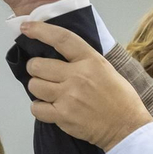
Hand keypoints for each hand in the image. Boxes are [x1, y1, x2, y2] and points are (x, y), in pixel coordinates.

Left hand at [22, 20, 152, 149]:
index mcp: (90, 60)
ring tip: (48, 92)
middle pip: (37, 65)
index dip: (40, 30)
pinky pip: (36, 108)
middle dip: (35, 68)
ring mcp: (68, 96)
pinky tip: (49, 108)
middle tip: (42, 73)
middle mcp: (77, 76)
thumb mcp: (106, 68)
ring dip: (37, 88)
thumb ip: (84, 59)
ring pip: (34, 86)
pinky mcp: (63, 116)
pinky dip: (39, 108)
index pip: (61, 39)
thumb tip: (59, 52)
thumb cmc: (119, 97)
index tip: (26, 27)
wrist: (126, 126)